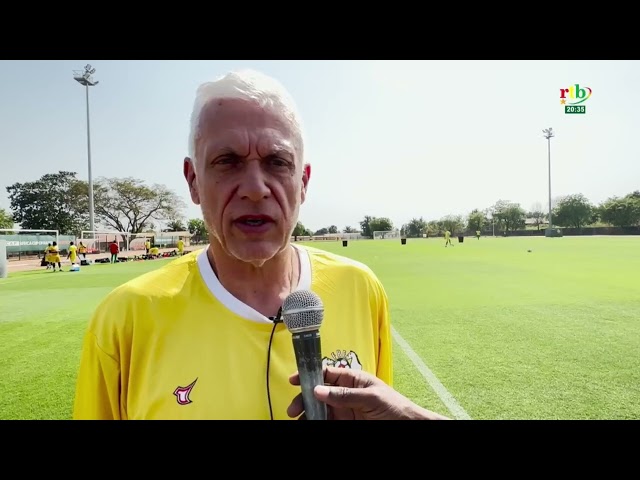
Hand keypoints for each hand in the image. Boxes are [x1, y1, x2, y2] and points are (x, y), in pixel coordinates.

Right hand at [287, 366, 448, 419]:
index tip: (294, 380)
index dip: (309, 374)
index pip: (326, 373)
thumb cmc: (395, 407)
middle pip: (318, 392)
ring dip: (307, 413)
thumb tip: (319, 390)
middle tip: (293, 409)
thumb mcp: (371, 398)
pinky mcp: (344, 422)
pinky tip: (308, 422)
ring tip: (299, 419)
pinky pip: (326, 420)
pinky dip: (315, 421)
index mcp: (352, 380)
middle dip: (304, 398)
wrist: (407, 426)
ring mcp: (343, 409)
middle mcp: (344, 393)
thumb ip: (345, 395)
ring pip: (319, 409)